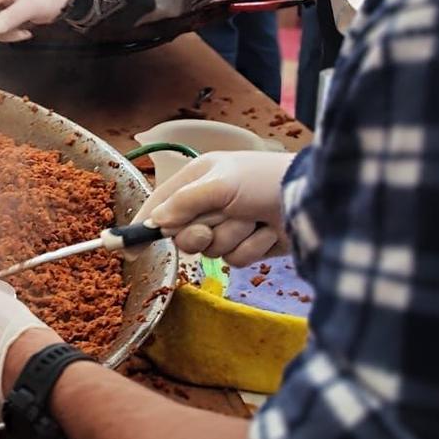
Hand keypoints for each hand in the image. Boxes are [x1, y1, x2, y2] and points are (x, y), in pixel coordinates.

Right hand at [133, 150, 293, 265]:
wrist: (311, 200)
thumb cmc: (262, 181)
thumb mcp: (220, 184)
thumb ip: (184, 202)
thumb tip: (156, 221)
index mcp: (198, 179)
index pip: (161, 203)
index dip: (144, 225)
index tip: (127, 248)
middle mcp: (210, 202)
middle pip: (182, 234)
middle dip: (199, 234)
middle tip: (210, 228)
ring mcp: (230, 225)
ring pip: (211, 250)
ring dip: (232, 237)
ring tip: (252, 221)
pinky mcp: (249, 245)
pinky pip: (235, 259)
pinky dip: (251, 247)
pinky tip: (267, 233)